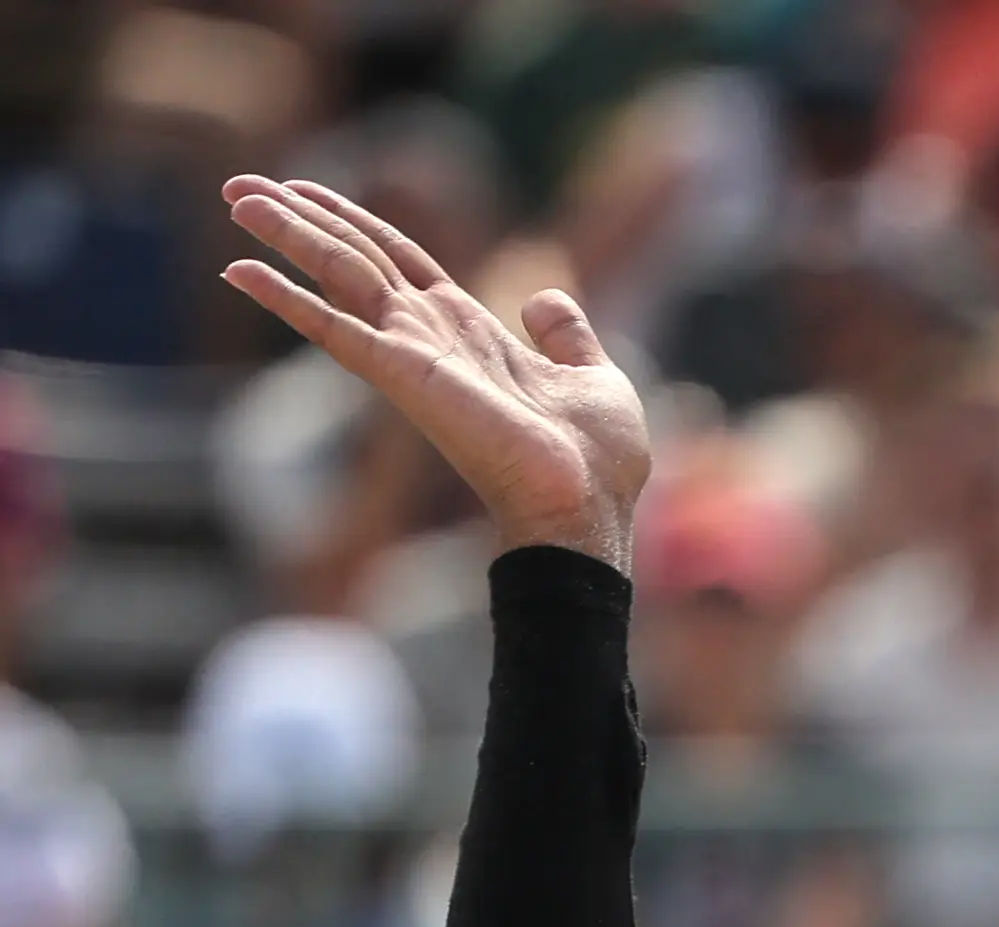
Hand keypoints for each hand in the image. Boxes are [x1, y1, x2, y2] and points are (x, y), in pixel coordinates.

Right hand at [220, 175, 647, 571]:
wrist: (593, 503)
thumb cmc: (599, 458)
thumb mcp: (593, 374)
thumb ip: (565, 334)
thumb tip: (546, 297)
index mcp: (471, 330)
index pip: (400, 260)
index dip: (356, 221)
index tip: (306, 189)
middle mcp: (433, 337)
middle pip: (356, 258)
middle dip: (301, 219)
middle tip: (238, 186)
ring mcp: (415, 354)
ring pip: (340, 274)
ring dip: (286, 234)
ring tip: (234, 196)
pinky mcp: (405, 376)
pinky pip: (333, 328)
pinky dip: (286, 298)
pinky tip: (239, 270)